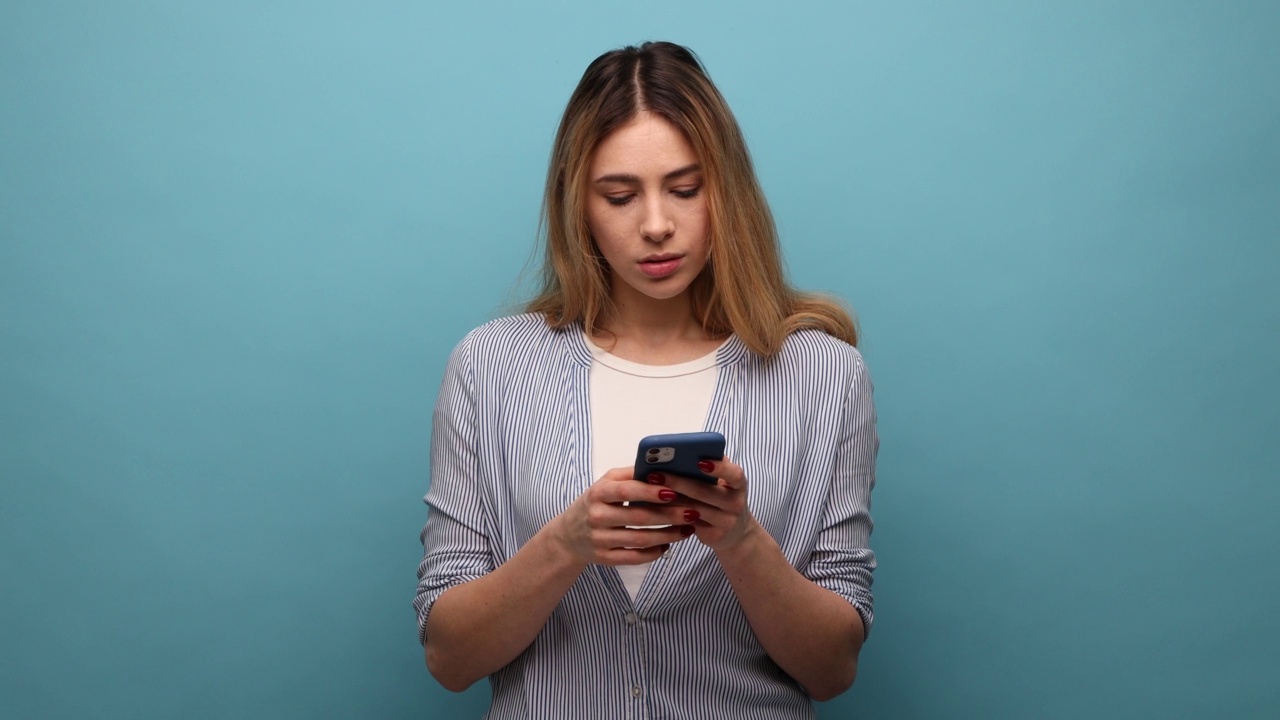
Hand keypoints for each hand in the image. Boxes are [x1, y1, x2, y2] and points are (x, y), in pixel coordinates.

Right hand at [550, 466, 698, 565]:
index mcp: (598, 493)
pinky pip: (634, 557)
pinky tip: (668, 545)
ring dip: (668, 535)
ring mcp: (600, 539)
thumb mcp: (606, 483)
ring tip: (688, 530)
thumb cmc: (595, 502)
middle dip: (669, 515)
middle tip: (693, 512)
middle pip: (639, 517)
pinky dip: (654, 553)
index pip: (627, 491)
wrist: (568, 535)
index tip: (674, 491)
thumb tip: (662, 466)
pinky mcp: (604, 558)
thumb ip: (631, 475)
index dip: (651, 491)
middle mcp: (597, 516)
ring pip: (640, 539)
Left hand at [656, 457, 759, 552]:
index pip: (734, 474)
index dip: (719, 468)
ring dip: (670, 499)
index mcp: (738, 484)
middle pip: (706, 492)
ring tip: (651, 490)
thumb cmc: (722, 497)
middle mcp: (736, 503)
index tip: (699, 462)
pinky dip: (671, 515)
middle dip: (679, 482)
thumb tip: (681, 452)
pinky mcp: (714, 536)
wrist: (736, 532)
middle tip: (656, 474)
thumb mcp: (723, 481)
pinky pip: (689, 524)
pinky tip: (656, 507)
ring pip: (694, 509)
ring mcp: (726, 522)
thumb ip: (710, 467)